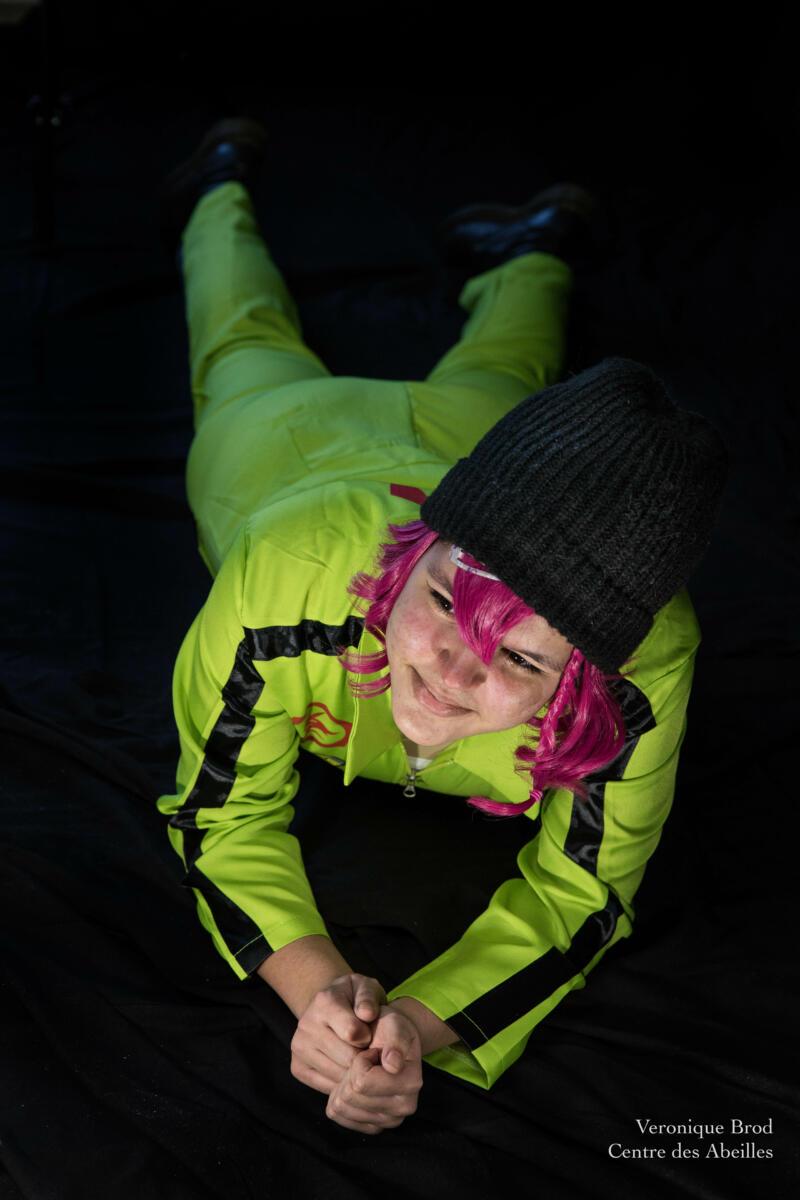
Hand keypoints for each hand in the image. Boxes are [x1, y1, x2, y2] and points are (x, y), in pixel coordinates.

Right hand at [290, 973, 386, 1094]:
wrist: (331, 1007)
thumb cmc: (355, 998)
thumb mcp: (366, 988)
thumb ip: (369, 998)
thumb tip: (367, 1014)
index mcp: (324, 1002)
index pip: (352, 1032)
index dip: (369, 1038)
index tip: (371, 1034)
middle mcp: (306, 1024)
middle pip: (347, 1057)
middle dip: (364, 1058)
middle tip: (370, 1051)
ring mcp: (298, 1048)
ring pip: (337, 1075)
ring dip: (355, 1073)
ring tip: (360, 1060)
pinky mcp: (297, 1068)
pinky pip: (327, 1087)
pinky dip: (342, 1084)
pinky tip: (348, 1069)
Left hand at [325, 1003, 422, 1134]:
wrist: (391, 1043)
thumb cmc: (390, 1031)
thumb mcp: (394, 1024)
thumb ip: (395, 1039)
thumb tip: (392, 1064)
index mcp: (411, 1082)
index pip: (361, 1081)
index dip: (360, 1060)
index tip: (373, 1051)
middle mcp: (404, 1107)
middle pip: (350, 1096)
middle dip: (350, 1072)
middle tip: (365, 1061)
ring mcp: (389, 1121)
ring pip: (342, 1107)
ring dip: (343, 1084)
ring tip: (361, 1071)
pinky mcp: (375, 1128)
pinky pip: (339, 1117)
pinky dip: (339, 1098)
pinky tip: (353, 1084)